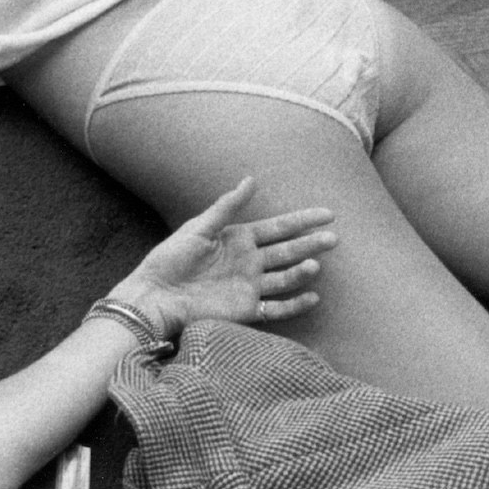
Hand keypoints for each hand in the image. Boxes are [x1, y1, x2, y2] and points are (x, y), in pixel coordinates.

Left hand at [114, 178, 333, 335]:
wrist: (154, 297)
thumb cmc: (169, 259)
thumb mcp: (198, 228)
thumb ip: (226, 207)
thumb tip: (251, 179)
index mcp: (237, 239)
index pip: (278, 228)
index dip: (302, 221)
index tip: (328, 214)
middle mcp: (248, 262)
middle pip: (287, 251)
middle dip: (310, 244)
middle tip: (333, 238)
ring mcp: (249, 286)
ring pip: (285, 278)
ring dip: (302, 272)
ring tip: (315, 265)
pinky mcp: (247, 309)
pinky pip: (278, 308)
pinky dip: (296, 304)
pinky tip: (313, 296)